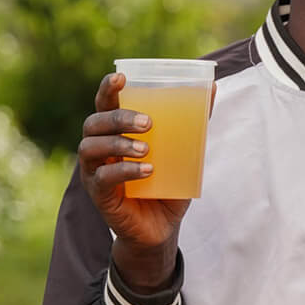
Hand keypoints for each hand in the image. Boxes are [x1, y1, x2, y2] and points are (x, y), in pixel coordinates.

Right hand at [78, 72, 215, 291]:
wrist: (161, 226)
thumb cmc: (168, 181)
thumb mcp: (184, 149)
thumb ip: (194, 120)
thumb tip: (213, 87)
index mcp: (116, 130)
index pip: (105, 103)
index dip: (108, 88)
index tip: (122, 78)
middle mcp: (99, 147)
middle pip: (94, 121)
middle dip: (119, 117)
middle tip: (148, 122)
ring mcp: (95, 170)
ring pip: (91, 146)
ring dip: (118, 142)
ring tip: (147, 148)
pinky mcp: (99, 194)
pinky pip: (103, 177)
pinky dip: (125, 170)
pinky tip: (147, 170)